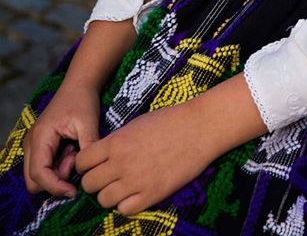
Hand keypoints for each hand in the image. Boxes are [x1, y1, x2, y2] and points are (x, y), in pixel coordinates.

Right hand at [23, 79, 99, 198]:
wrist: (79, 84)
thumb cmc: (83, 100)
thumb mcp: (88, 123)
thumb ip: (88, 148)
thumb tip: (89, 171)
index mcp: (40, 138)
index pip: (38, 175)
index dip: (55, 187)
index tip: (74, 190)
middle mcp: (31, 144)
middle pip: (33, 181)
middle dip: (55, 180)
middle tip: (74, 162)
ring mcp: (33, 145)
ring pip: (38, 175)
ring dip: (57, 172)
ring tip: (75, 152)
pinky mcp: (40, 145)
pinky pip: (44, 166)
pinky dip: (58, 165)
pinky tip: (72, 149)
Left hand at [76, 73, 266, 214]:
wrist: (199, 128)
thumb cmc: (170, 120)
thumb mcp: (136, 124)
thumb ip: (116, 142)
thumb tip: (102, 157)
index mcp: (116, 142)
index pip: (82, 162)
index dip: (85, 165)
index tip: (94, 164)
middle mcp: (121, 163)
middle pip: (89, 184)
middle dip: (95, 181)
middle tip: (108, 177)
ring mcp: (136, 181)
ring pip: (104, 200)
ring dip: (110, 194)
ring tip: (123, 186)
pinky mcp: (152, 195)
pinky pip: (124, 210)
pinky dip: (127, 204)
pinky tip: (136, 193)